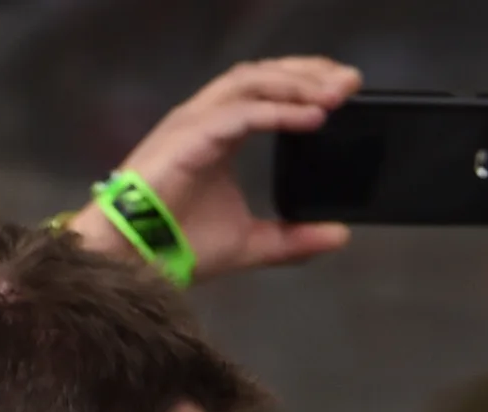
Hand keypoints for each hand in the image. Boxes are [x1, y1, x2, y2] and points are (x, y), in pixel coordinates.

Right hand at [73, 56, 359, 278]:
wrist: (136, 262)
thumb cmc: (179, 246)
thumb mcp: (253, 243)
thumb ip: (295, 238)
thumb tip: (340, 235)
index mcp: (220, 132)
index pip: (265, 89)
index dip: (304, 81)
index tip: (345, 89)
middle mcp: (206, 118)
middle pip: (261, 74)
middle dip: (307, 72)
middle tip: (351, 82)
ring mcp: (194, 124)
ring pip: (249, 83)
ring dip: (296, 85)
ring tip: (335, 96)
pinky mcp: (188, 138)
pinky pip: (238, 114)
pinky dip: (277, 112)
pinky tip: (310, 117)